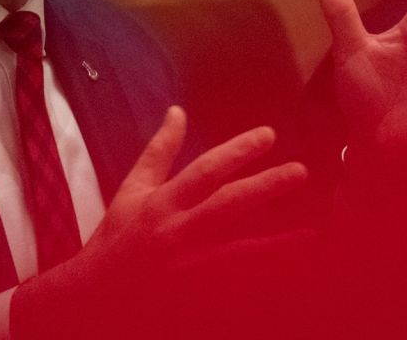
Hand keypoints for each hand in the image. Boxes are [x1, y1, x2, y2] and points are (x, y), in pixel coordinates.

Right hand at [12, 106, 309, 336]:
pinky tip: (287, 268)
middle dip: (263, 188)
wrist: (95, 295)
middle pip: (226, 207)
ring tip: (311, 234)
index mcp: (162, 203)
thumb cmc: (116, 236)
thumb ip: (160, 151)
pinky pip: (234, 280)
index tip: (269, 135)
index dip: (237, 151)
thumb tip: (178, 111)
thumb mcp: (133, 190)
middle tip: (300, 172)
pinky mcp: (195, 290)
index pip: (205, 171)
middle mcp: (178, 232)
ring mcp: (189, 266)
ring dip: (276, 243)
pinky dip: (259, 273)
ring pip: (238, 251)